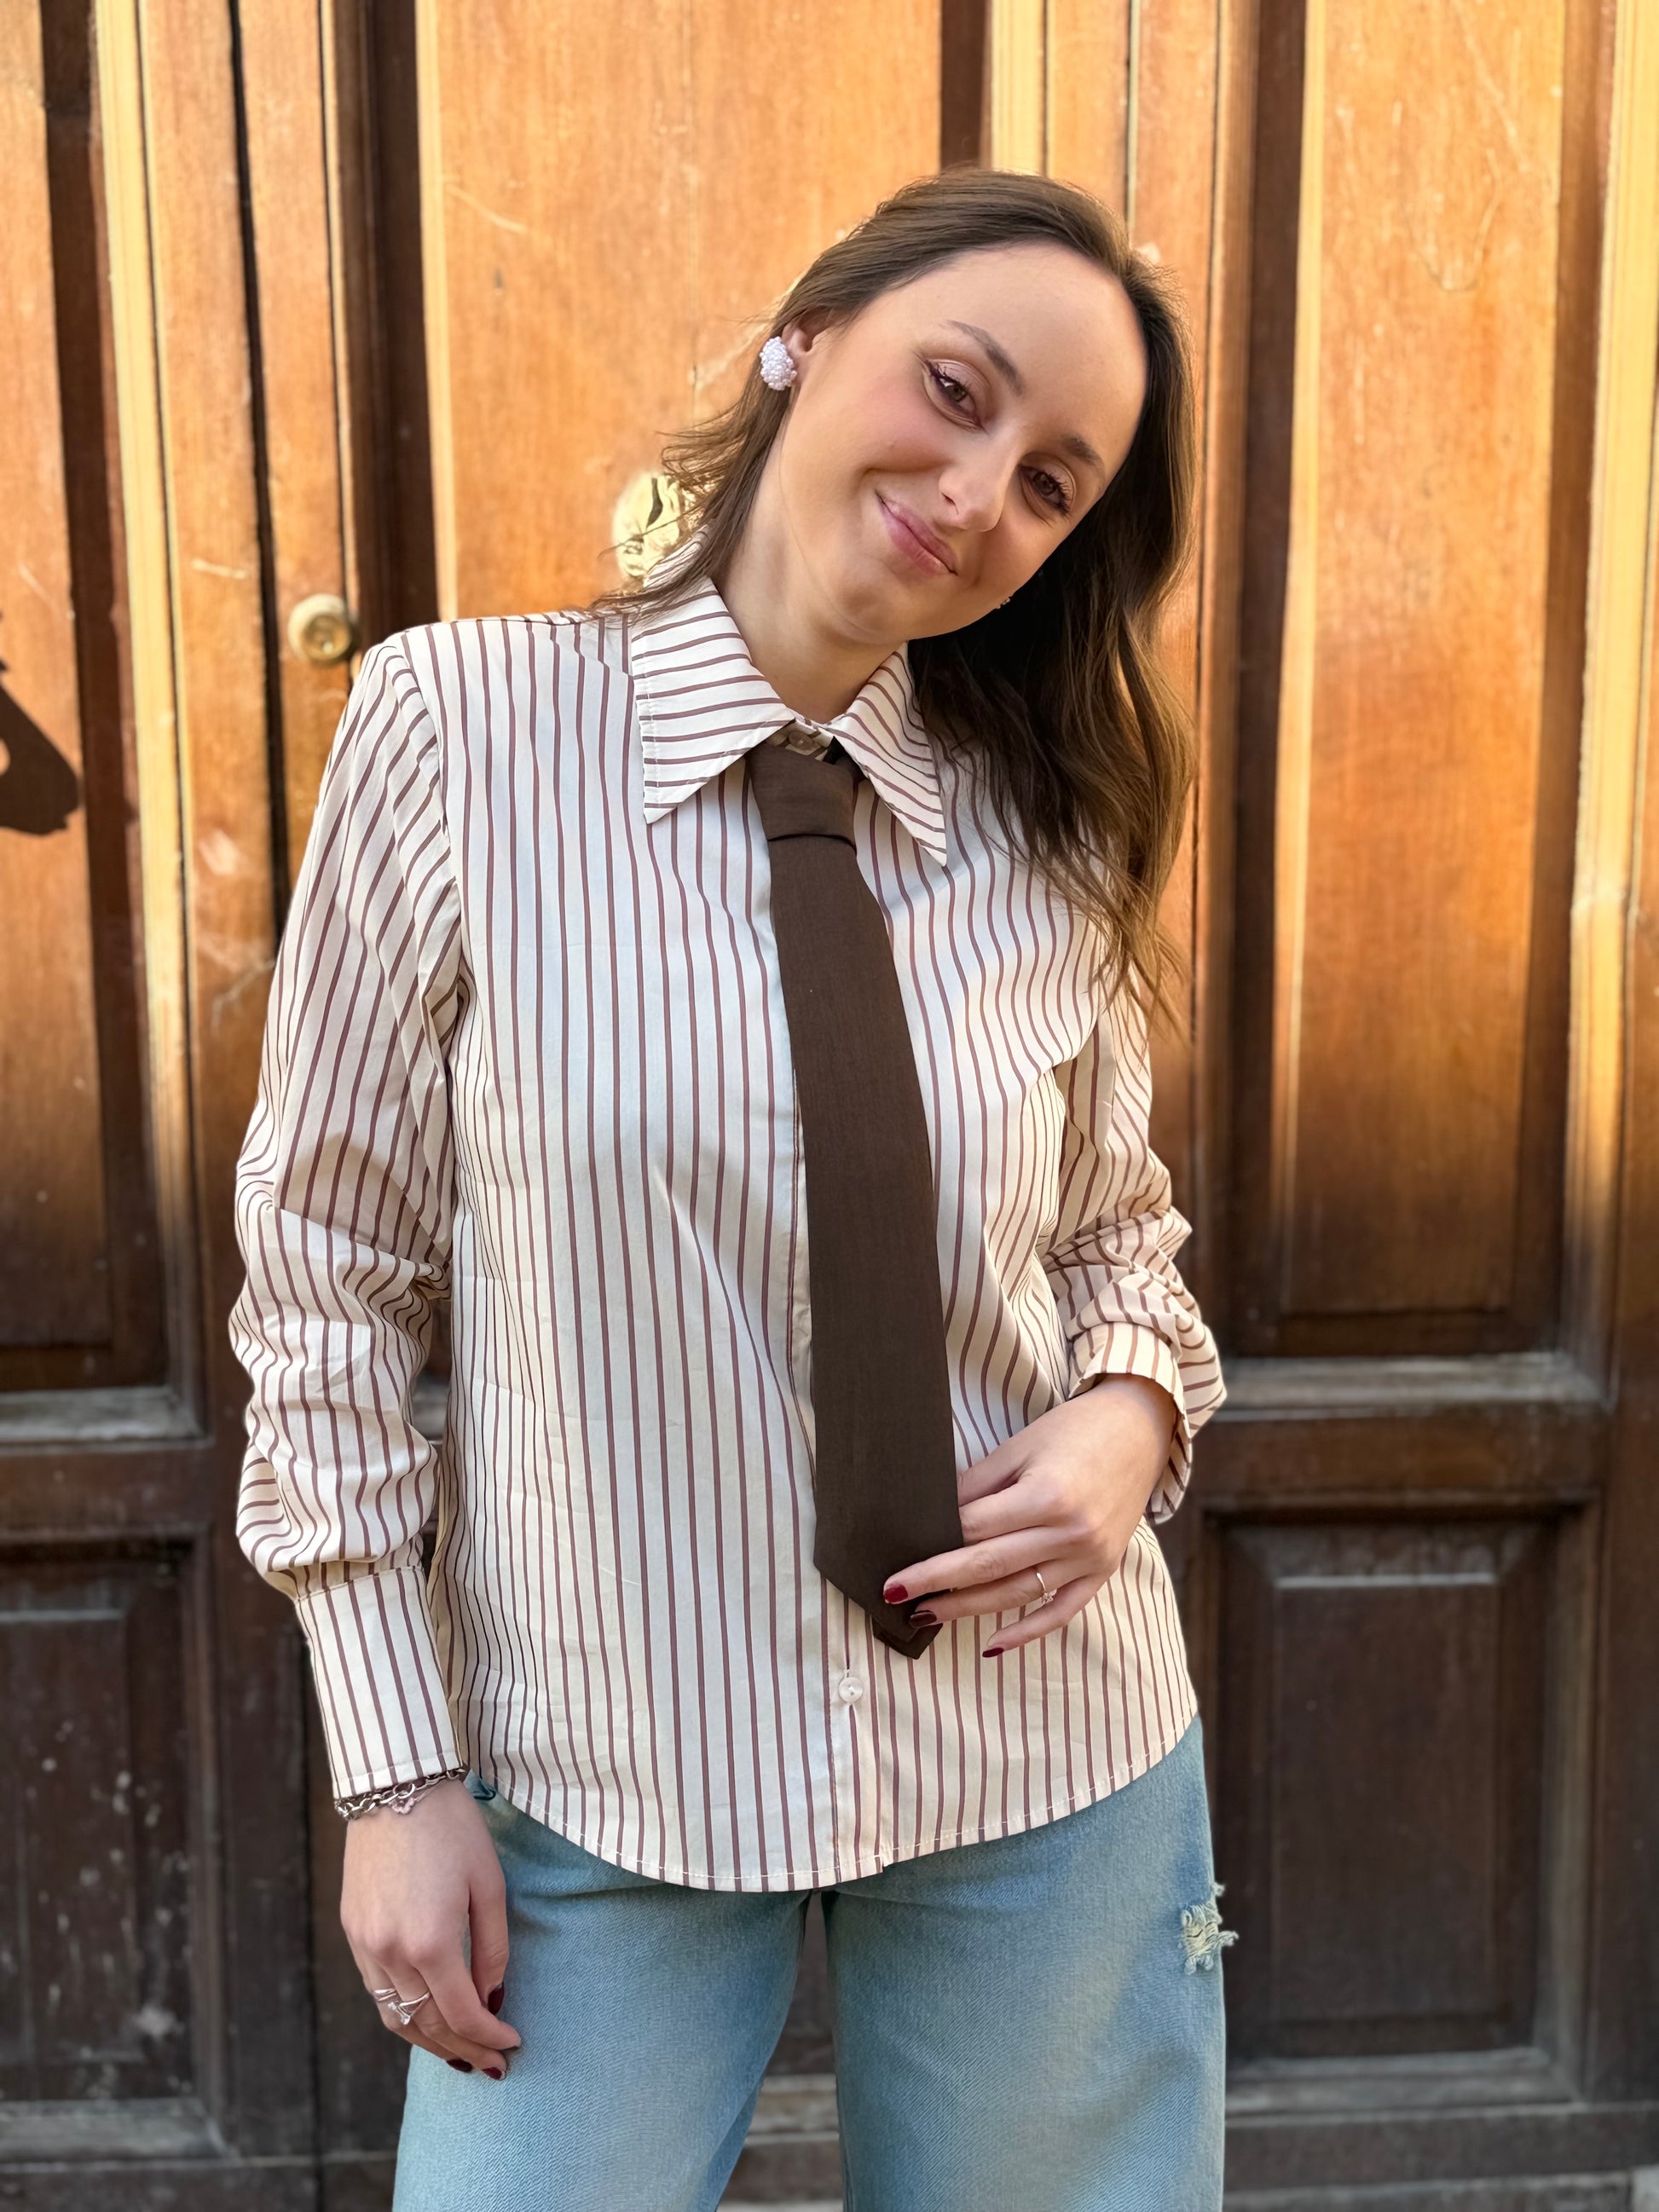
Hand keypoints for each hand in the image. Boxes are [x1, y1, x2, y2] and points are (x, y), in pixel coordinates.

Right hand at [341, 1778, 523, 2076]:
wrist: (396, 1787)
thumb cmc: (453, 1830)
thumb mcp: (490, 1884)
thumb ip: (493, 1949)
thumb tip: (492, 1998)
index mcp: (431, 1942)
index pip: (462, 2014)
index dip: (489, 2037)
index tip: (512, 2045)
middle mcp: (391, 1953)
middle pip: (427, 2026)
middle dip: (462, 2050)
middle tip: (491, 2066)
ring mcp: (365, 1945)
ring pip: (397, 2016)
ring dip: (430, 2041)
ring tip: (460, 2053)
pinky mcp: (352, 1932)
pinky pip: (378, 1992)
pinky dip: (403, 2013)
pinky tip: (426, 2016)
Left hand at [882, 1374, 1177, 1657]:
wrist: (1139, 1429)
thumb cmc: (1074, 1431)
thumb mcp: (1019, 1447)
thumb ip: (977, 1485)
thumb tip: (933, 1515)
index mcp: (1046, 1496)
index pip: (974, 1530)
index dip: (933, 1546)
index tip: (900, 1560)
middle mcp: (1070, 1532)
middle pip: (988, 1566)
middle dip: (936, 1583)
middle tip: (894, 1593)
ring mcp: (1089, 1557)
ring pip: (1017, 1593)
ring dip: (968, 1609)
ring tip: (927, 1614)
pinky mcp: (1103, 1570)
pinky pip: (1061, 1611)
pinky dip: (1027, 1631)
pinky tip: (992, 1645)